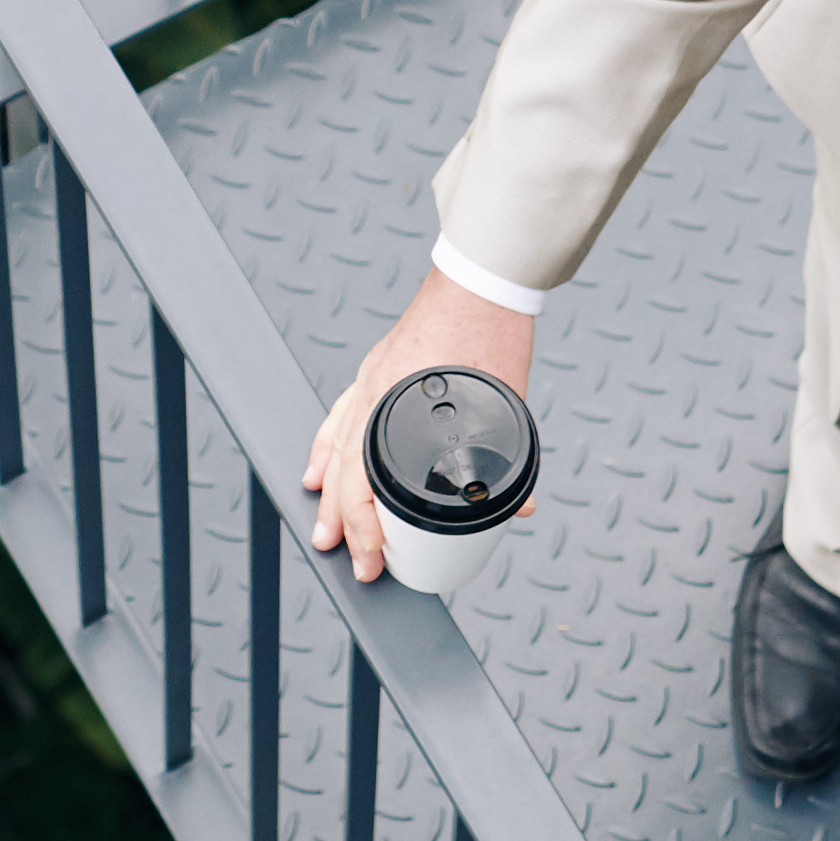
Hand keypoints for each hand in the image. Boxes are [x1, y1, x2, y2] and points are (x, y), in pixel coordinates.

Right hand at [296, 270, 541, 584]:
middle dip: (346, 523)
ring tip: (324, 529)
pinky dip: (327, 448)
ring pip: (336, 446)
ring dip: (329, 493)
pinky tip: (319, 470)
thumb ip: (508, 459)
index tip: (375, 557)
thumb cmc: (491, 332)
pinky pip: (340, 417)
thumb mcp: (504, 403)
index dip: (367, 526)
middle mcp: (375, 393)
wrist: (481, 277)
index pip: (366, 481)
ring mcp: (371, 379)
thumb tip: (520, 507)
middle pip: (345, 472)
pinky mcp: (376, 369)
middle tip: (355, 562)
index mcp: (398, 405)